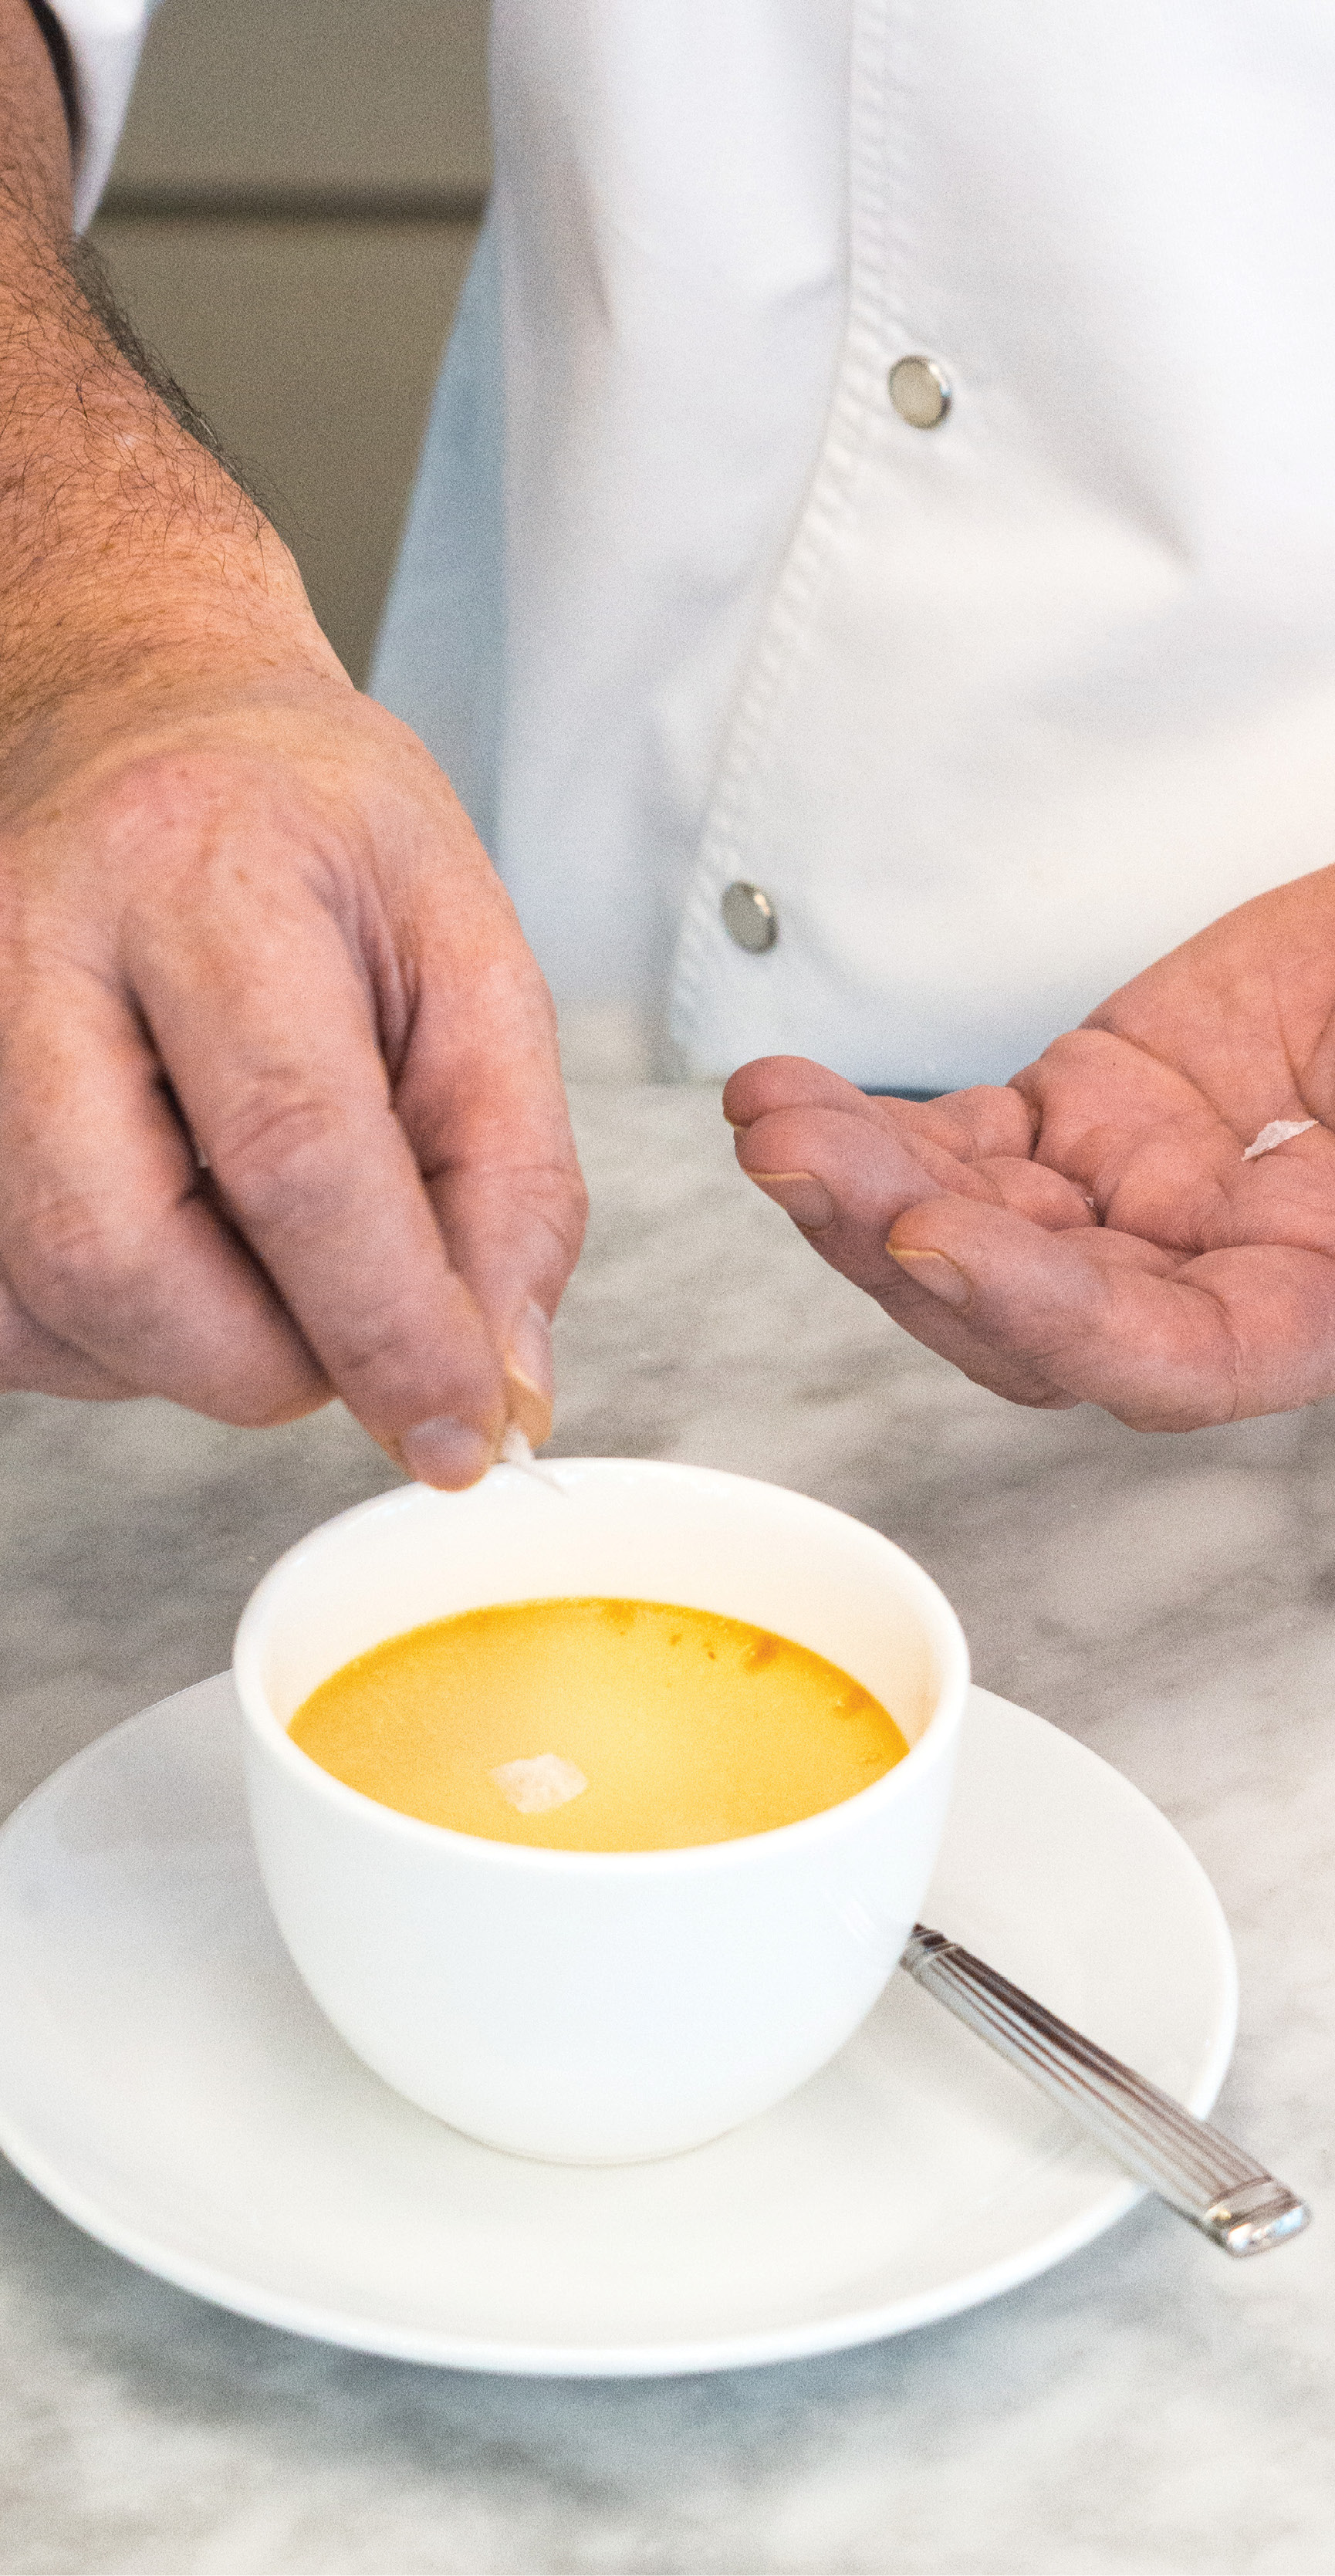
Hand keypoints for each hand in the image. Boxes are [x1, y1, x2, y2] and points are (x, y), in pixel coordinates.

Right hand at [0, 18, 583, 1488]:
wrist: (133, 712)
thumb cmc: (303, 820)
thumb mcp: (464, 937)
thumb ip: (509, 1160)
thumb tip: (500, 1369)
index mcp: (197, 873)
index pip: (295, 1149)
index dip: (391, 1325)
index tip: (467, 1427)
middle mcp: (27, 947)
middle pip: (124, 1257)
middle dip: (275, 1359)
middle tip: (362, 1331)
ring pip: (48, 1308)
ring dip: (193, 1353)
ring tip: (270, 1246)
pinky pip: (1, 1315)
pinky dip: (111, 1339)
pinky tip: (179, 1248)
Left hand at [725, 870, 1334, 1428]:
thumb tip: (1287, 1221)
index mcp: (1315, 1307)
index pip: (1166, 1356)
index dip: (1048, 1314)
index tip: (942, 1239)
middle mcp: (1213, 1280)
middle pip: (1028, 1309)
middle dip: (899, 1241)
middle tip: (801, 1160)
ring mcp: (1138, 1203)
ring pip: (974, 1224)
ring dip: (859, 1179)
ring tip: (770, 1114)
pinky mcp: (1087, 1120)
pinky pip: (966, 1142)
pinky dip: (879, 1122)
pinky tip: (793, 1094)